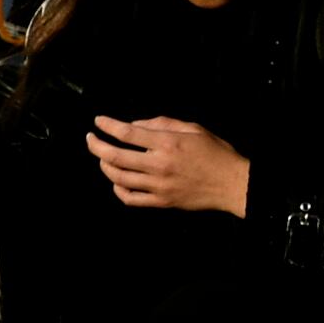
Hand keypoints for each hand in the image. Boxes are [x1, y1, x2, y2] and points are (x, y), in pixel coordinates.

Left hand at [88, 116, 251, 216]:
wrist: (233, 184)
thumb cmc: (215, 153)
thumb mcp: (192, 129)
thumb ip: (162, 123)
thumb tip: (135, 124)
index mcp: (167, 143)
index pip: (126, 133)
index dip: (108, 125)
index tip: (99, 121)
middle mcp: (159, 164)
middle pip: (115, 156)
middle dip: (96, 145)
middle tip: (90, 139)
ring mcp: (158, 186)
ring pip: (118, 178)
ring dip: (104, 166)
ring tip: (102, 157)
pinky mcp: (161, 202)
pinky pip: (130, 199)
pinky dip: (118, 190)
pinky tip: (116, 181)